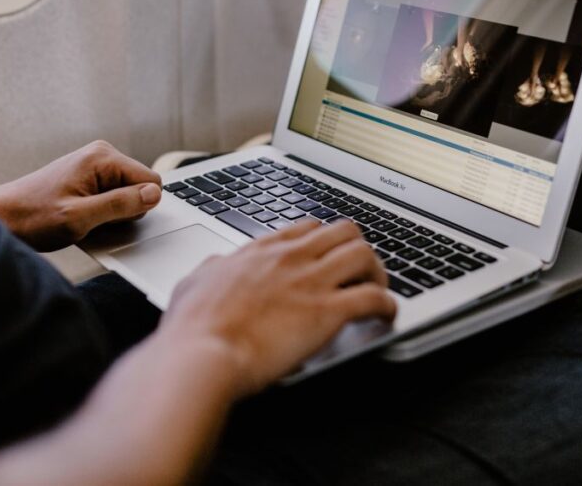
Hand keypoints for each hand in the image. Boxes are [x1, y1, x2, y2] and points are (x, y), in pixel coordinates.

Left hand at [0, 140, 161, 251]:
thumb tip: (154, 194)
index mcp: (102, 157)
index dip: (137, 206)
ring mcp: (95, 165)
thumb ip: (120, 204)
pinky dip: (102, 211)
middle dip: (123, 210)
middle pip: (140, 187)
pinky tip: (80, 216)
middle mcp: (101, 155)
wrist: (4, 218)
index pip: (151, 181)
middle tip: (92, 218)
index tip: (110, 216)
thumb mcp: (80, 217)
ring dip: (111, 213)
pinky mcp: (89, 177)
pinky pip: (113, 196)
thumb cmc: (34, 216)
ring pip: (127, 194)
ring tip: (82, 217)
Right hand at [158, 219, 396, 397]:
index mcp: (261, 251)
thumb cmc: (193, 328)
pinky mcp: (328, 312)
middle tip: (359, 274)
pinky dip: (388, 306)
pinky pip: (375, 298)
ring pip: (365, 254)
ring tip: (377, 291)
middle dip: (358, 250)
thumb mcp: (194, 285)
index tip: (329, 257)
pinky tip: (386, 317)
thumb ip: (211, 271)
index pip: (307, 227)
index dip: (325, 241)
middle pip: (344, 231)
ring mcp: (311, 282)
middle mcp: (290, 258)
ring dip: (378, 273)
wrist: (202, 353)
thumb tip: (216, 267)